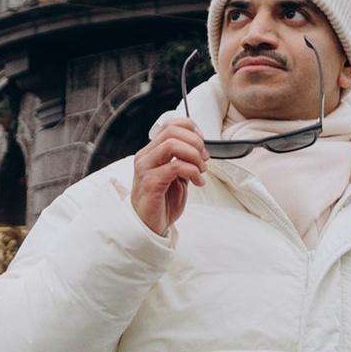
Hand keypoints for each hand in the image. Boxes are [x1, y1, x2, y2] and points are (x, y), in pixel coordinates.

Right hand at [129, 118, 206, 237]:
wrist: (150, 226)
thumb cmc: (162, 202)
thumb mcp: (177, 176)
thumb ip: (184, 160)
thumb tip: (200, 147)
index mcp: (151, 152)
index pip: (169, 125)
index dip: (190, 128)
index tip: (202, 141)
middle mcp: (145, 156)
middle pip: (171, 131)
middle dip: (195, 142)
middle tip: (204, 158)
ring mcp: (145, 168)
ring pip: (171, 145)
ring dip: (194, 155)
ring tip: (201, 170)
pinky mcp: (150, 182)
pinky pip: (175, 167)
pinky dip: (192, 171)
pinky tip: (198, 181)